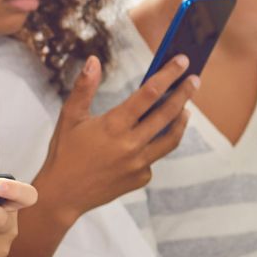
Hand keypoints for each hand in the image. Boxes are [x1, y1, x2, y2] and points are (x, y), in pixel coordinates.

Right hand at [32, 54, 194, 222]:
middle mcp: (130, 144)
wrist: (62, 195)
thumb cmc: (64, 152)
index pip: (149, 93)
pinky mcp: (141, 178)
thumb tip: (94, 61)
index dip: (168, 74)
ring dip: (181, 120)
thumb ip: (84, 87)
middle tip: (195, 80)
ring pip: (171, 138)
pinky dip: (155, 145)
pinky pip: (155, 158)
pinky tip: (150, 140)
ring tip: (185, 110)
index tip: (182, 62)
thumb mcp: (69, 117)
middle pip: (168, 113)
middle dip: (184, 93)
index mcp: (113, 125)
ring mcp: (138, 163)